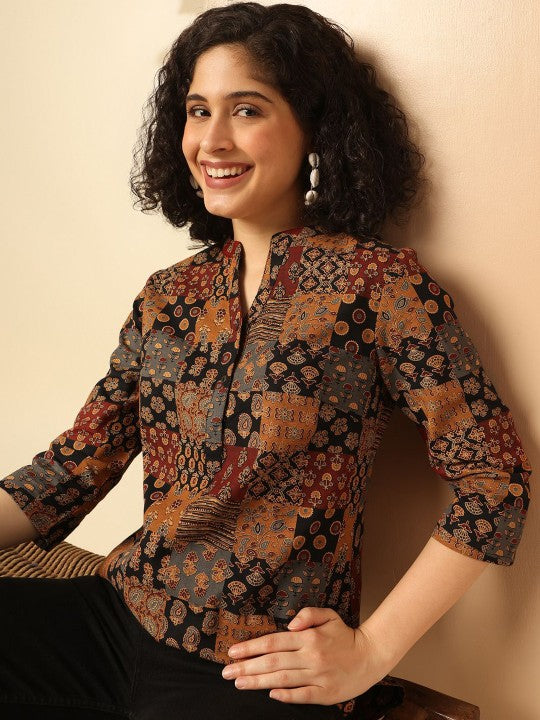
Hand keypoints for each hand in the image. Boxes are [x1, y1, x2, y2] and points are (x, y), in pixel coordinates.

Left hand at [221, 606, 390, 705]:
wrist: (371, 656)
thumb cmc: (345, 635)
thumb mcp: (328, 615)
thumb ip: (308, 614)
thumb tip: (289, 624)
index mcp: (308, 637)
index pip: (273, 642)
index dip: (251, 647)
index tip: (233, 652)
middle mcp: (310, 656)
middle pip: (273, 662)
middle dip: (247, 667)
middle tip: (227, 672)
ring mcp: (317, 676)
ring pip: (282, 679)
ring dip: (258, 682)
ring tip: (239, 683)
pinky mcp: (325, 693)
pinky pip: (302, 695)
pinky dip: (286, 695)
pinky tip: (270, 694)